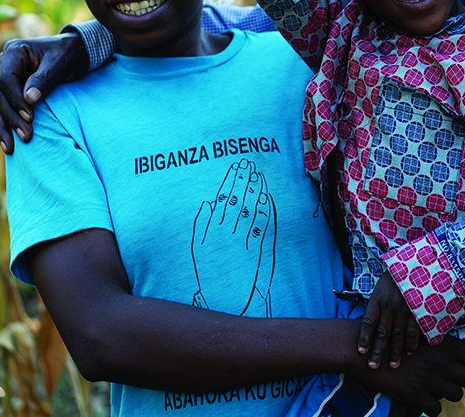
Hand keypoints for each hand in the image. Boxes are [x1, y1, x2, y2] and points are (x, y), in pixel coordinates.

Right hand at [0, 32, 88, 152]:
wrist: (76, 52)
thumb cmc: (68, 54)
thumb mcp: (60, 64)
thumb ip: (44, 79)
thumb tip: (29, 99)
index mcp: (14, 52)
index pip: (6, 80)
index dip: (16, 100)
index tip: (30, 117)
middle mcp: (4, 65)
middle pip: (0, 96)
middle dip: (12, 118)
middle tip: (27, 136)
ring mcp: (5, 78)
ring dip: (4, 127)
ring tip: (11, 148)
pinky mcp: (10, 91)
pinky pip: (3, 110)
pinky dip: (5, 126)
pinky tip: (8, 144)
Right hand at [191, 160, 274, 315]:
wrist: (224, 300)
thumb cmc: (209, 272)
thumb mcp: (197, 248)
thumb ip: (200, 224)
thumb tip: (207, 202)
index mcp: (212, 231)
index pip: (223, 199)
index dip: (231, 181)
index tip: (236, 166)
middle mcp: (227, 234)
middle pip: (237, 201)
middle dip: (243, 180)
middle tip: (249, 163)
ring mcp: (243, 242)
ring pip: (250, 211)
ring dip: (255, 191)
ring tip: (259, 175)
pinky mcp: (257, 251)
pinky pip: (262, 227)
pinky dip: (265, 211)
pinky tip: (267, 198)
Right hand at [349, 331, 464, 416]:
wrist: (365, 351)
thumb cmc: (392, 339)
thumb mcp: (418, 332)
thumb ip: (439, 339)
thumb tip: (460, 343)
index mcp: (444, 344)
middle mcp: (440, 362)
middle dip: (464, 380)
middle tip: (454, 379)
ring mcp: (428, 379)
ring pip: (456, 394)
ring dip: (449, 393)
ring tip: (440, 388)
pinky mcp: (415, 395)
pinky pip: (436, 409)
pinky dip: (432, 406)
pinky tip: (426, 399)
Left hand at [359, 272, 420, 369]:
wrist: (421, 260)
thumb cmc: (400, 272)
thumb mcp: (384, 282)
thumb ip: (378, 301)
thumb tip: (372, 319)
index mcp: (378, 297)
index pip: (368, 322)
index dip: (364, 338)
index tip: (361, 352)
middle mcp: (390, 304)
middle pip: (381, 332)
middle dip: (377, 352)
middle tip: (372, 367)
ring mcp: (405, 307)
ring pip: (398, 334)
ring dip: (395, 352)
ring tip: (392, 366)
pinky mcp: (419, 308)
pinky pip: (414, 330)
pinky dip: (412, 343)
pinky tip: (409, 353)